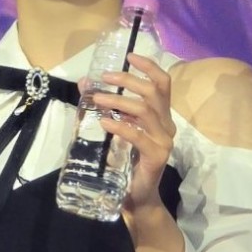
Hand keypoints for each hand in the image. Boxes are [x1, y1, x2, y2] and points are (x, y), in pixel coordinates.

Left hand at [94, 53, 175, 211]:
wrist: (137, 196)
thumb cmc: (127, 161)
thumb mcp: (117, 128)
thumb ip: (106, 107)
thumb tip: (84, 83)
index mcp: (161, 116)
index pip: (163, 83)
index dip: (149, 66)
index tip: (129, 56)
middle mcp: (167, 125)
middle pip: (153, 92)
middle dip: (127, 81)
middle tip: (104, 79)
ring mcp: (164, 141)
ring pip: (145, 110)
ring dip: (119, 101)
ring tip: (98, 100)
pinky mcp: (156, 156)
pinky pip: (138, 135)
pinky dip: (120, 125)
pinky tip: (105, 122)